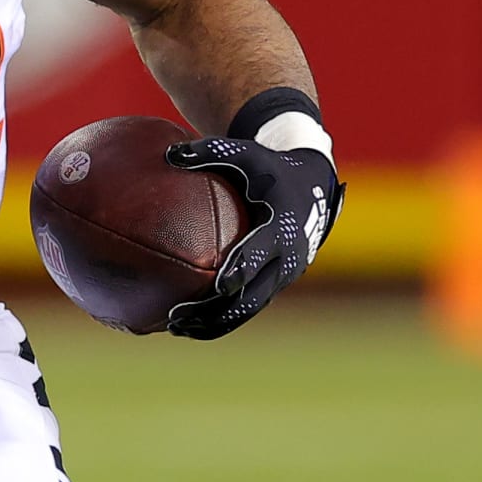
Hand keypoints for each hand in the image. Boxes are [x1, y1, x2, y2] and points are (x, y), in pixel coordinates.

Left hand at [163, 138, 344, 339]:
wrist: (313, 185)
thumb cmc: (271, 166)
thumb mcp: (246, 154)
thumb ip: (209, 153)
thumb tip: (168, 153)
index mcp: (280, 228)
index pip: (257, 255)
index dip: (239, 271)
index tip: (215, 284)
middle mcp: (286, 259)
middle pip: (250, 296)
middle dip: (216, 312)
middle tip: (178, 318)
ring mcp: (283, 275)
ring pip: (248, 308)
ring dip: (215, 323)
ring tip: (177, 329)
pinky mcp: (276, 282)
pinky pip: (249, 305)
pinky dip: (223, 317)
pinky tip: (191, 323)